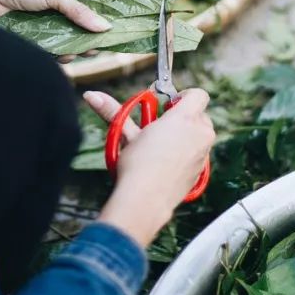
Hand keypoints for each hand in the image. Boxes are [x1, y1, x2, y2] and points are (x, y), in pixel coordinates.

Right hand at [84, 89, 214, 246]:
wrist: (146, 199)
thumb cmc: (137, 165)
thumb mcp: (125, 133)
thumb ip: (111, 110)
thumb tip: (90, 95)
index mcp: (185, 118)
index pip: (198, 94)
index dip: (183, 96)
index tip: (167, 106)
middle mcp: (200, 134)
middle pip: (200, 114)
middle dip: (183, 117)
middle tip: (161, 126)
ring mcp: (203, 154)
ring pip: (199, 135)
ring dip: (185, 135)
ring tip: (161, 145)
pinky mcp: (201, 171)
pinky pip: (198, 155)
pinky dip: (186, 154)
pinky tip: (167, 162)